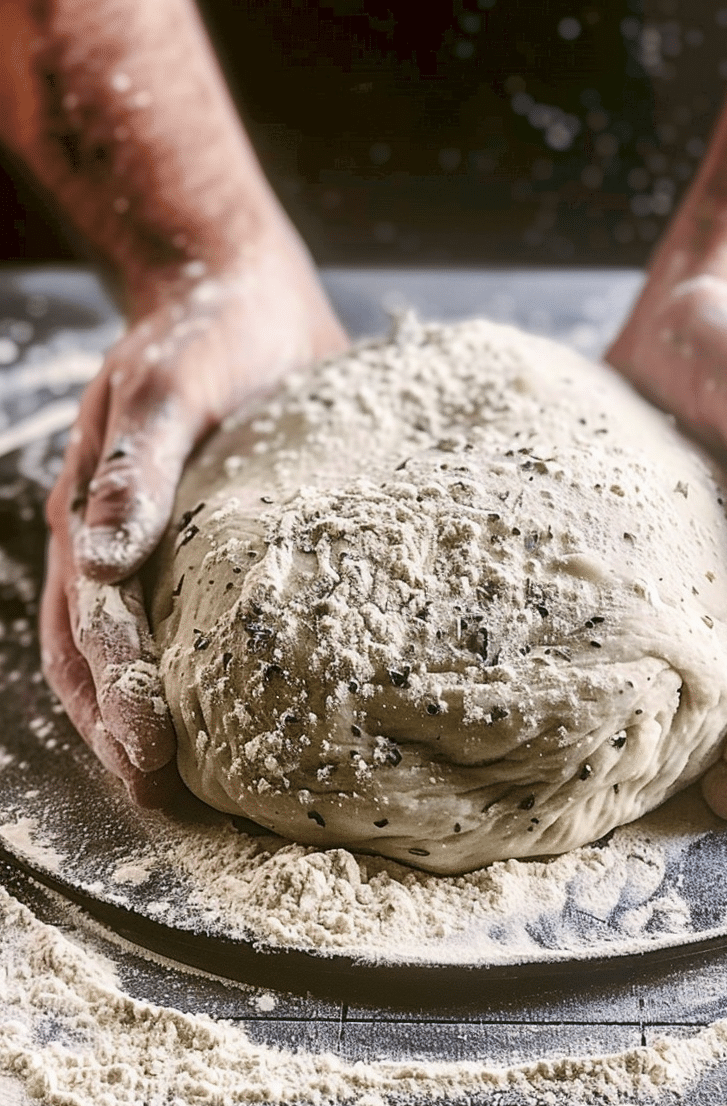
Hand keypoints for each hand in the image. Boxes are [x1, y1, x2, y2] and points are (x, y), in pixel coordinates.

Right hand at [40, 234, 348, 805]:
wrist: (246, 298)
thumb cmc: (206, 332)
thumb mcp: (165, 383)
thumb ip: (134, 463)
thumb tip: (102, 553)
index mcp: (96, 520)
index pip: (91, 634)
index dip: (116, 702)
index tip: (154, 763)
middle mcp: (122, 549)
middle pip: (103, 665)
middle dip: (128, 738)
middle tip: (175, 807)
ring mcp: (167, 552)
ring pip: (146, 655)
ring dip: (160, 720)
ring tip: (201, 789)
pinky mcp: (222, 546)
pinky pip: (205, 623)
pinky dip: (214, 674)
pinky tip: (256, 711)